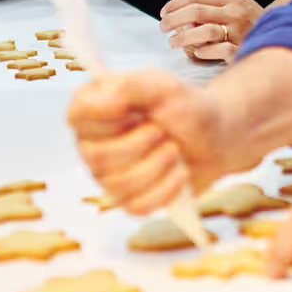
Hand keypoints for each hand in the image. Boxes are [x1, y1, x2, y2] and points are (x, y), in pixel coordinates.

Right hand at [66, 70, 252, 213]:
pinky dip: (167, 188)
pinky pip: (138, 205)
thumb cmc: (184, 108)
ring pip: (121, 184)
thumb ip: (131, 86)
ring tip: (174, 149)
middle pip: (100, 156)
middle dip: (144, 142)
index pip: (77, 114)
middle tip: (164, 130)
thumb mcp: (163, 87)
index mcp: (93, 110)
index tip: (137, 109)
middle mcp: (92, 145)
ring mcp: (107, 176)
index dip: (107, 114)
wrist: (214, 139)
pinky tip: (178, 172)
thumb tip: (102, 99)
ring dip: (160, 164)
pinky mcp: (128, 201)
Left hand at [159, 0, 268, 62]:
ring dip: (183, 38)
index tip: (164, 11)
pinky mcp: (240, 51)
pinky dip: (202, 52)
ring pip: (204, 31)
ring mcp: (239, 32)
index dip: (175, 3)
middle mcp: (236, 13)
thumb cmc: (249, 21)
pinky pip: (216, 50)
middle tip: (163, 26)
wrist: (280, 38)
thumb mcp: (235, 1)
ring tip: (173, 42)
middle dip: (173, 19)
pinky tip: (195, 52)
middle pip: (196, 10)